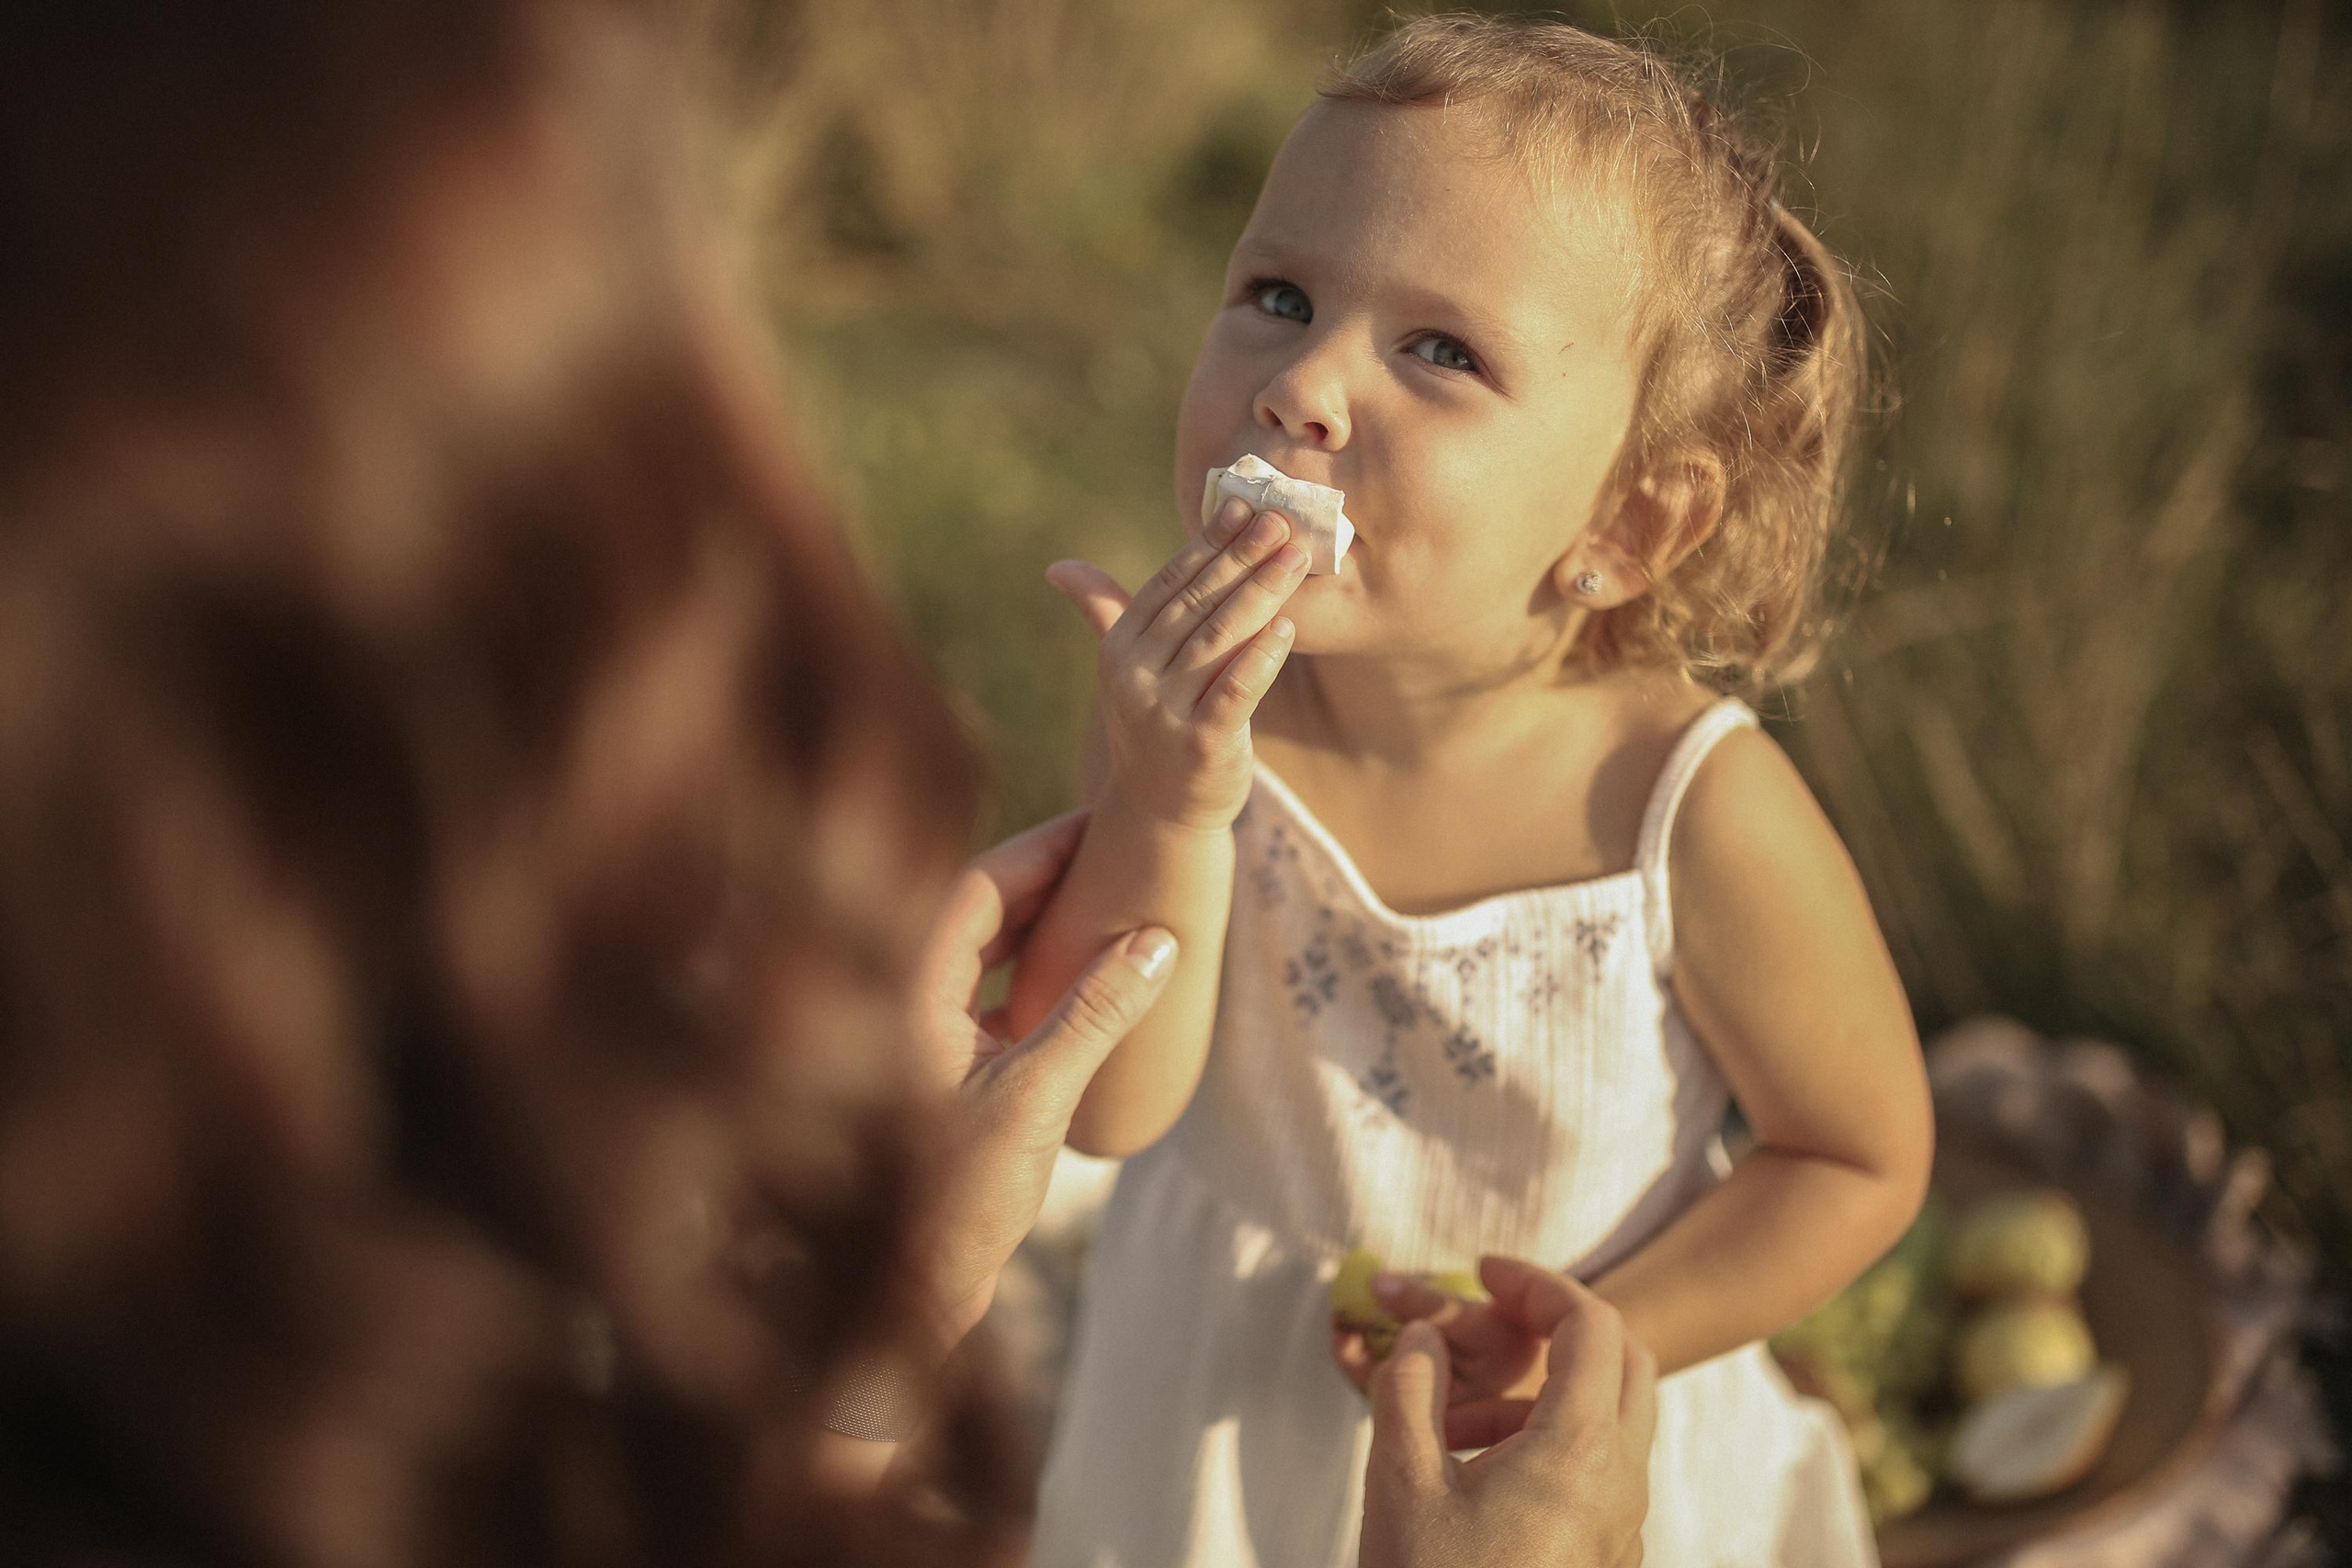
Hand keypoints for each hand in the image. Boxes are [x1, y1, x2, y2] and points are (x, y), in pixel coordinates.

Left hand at [905, 810, 1176, 1335]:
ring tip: (1113, 898)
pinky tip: (1089, 975)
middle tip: (1118, 850)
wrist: (911, 1300)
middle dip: (1048, 877)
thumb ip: (1095, 1014)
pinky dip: (1041, 975)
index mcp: (902, 992)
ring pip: (986, 955)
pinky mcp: (944, 1075)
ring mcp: (921, 1039)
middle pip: (977, 911)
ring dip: (1046, 925)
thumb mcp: (1036, 1098)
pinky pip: (995, 997)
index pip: (974, 886)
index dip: (1040, 848)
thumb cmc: (955, 1204)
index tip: (1102, 822)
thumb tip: (1156, 939)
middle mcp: (902, 1003)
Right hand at [1046, 497, 1307, 831]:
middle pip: (1198, 604)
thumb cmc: (1155, 723)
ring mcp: (1166, 713)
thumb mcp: (1128, 668)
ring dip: (1262, 592)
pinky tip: (1288, 626)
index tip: (1244, 507)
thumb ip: (1104, 610)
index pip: (1168, 584)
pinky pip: (1237, 692)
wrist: (1161, 810)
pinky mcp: (1202, 745)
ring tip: (1296, 557)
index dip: (1207, 543)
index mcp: (1120, 649)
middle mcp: (1135, 677)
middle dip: (1243, 558)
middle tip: (1282, 520)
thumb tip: (1059, 568)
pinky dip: (1262, 658)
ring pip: (1221, 640)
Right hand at [1358, 1273, 1657, 1567]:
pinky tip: (1475, 1475)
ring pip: (1605, 1422)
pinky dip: (1546, 1444)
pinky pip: (1595, 1474)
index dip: (1536, 1283)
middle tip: (1493, 1317)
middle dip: (1557, 1326)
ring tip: (1452, 1424)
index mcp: (1580, 1451)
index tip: (1484, 1273)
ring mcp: (1622, 1525)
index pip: (1591, 1324)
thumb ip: (1410, 1386)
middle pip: (1623, 1362)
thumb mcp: (1401, 1479)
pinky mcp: (1607, 1555)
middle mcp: (1621, 1483)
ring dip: (1538, 1396)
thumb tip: (1423, 1336)